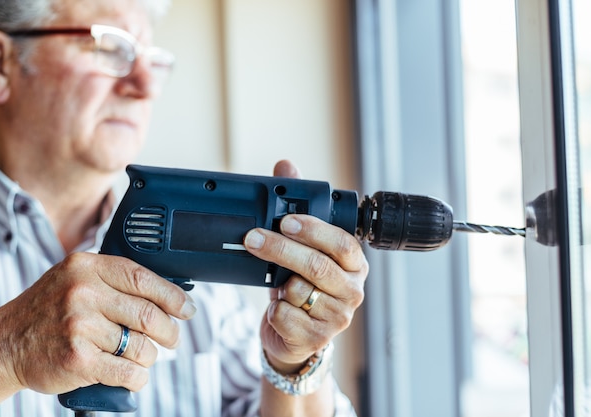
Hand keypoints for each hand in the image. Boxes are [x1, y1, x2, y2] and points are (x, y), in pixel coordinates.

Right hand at [0, 252, 195, 393]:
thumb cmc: (48, 311)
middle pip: (148, 314)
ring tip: (142, 356)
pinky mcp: (78, 359)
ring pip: (141, 346)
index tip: (187, 308)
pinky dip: (138, 377)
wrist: (4, 344)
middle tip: (172, 338)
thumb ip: (113, 280)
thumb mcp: (75, 278)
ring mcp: (79, 327)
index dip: (173, 296)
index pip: (144, 279)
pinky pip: (127, 371)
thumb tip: (169, 294)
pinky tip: (134, 375)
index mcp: (87, 267)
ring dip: (150, 356)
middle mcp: (83, 293)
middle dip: (169, 331)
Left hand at [244, 160, 367, 372]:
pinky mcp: (318, 338)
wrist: (295, 334)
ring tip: (277, 283)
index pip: (342, 242)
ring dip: (279, 285)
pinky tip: (279, 308)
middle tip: (253, 238)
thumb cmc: (301, 283)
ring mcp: (338, 316)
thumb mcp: (301, 248)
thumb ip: (297, 207)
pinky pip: (287, 317)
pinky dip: (275, 310)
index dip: (313, 230)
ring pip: (299, 292)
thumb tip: (286, 165)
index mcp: (353, 263)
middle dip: (280, 250)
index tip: (285, 221)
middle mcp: (352, 289)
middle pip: (317, 266)